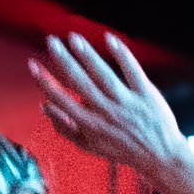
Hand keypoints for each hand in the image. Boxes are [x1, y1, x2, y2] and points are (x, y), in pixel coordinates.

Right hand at [30, 31, 184, 173]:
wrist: (160, 156)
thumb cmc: (122, 148)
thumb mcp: (90, 146)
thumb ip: (65, 128)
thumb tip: (44, 106)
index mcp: (91, 125)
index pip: (62, 100)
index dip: (45, 82)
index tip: (32, 64)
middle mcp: (107, 113)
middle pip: (81, 83)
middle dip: (64, 61)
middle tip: (51, 42)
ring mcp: (127, 103)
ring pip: (104, 75)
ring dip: (87, 55)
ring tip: (73, 38)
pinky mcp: (146, 94)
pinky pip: (132, 71)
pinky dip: (121, 54)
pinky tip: (109, 38)